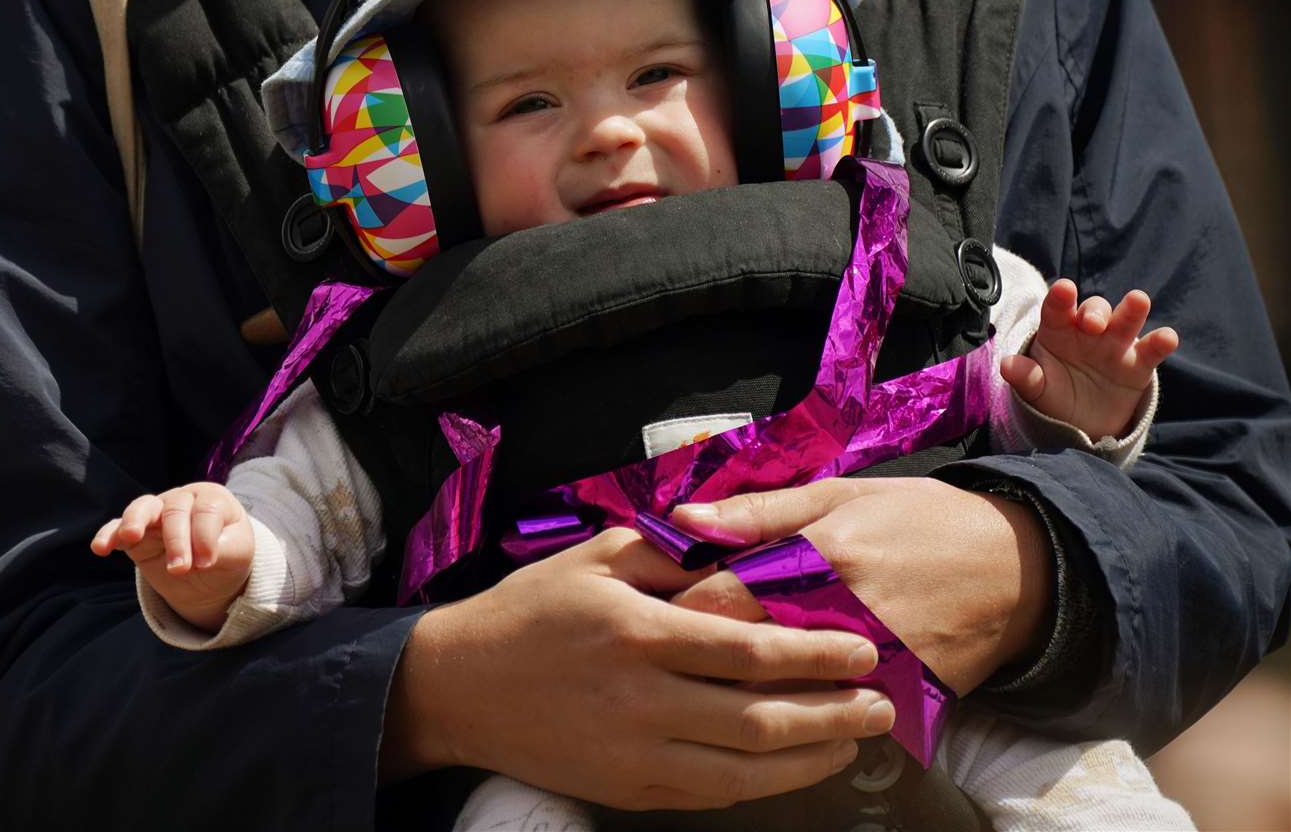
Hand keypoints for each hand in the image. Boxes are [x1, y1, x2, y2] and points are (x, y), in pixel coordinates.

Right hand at [91, 482, 254, 632]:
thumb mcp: (238, 553)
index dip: (205, 536)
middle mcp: (182, 500)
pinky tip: (100, 548)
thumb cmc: (228, 553)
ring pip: (143, 508)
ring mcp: (156, 514)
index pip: (206, 510)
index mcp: (212, 498)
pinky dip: (108, 535)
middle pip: (175, 510)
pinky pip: (116, 529)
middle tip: (180, 570)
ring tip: (130, 536)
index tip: (208, 563)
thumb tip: (202, 557)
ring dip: (136, 521)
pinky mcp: (135, 534)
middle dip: (177, 540)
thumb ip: (225, 550)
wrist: (210, 572)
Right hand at [382, 528, 896, 808]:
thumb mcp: (597, 556)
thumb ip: (672, 553)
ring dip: (810, 758)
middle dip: (832, 713)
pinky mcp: (627, 788)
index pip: (748, 648)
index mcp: (640, 630)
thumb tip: (741, 546)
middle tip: (880, 704)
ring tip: (854, 740)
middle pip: (759, 717)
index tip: (861, 650)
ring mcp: (635, 753)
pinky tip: (794, 767)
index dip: (814, 653)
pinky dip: (762, 784)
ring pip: (744, 770)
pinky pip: (710, 794)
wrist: (459, 685)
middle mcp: (642, 698)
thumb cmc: (533, 610)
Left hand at [668, 478, 1050, 694]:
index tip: (644, 613)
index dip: (670, 609)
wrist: (1016, 568)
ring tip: (698, 686)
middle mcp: (837, 616)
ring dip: (734, 694)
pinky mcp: (897, 699)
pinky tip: (769, 709)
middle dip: (690, 660)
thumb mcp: (839, 495)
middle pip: (736, 656)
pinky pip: (828, 720)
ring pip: (776, 699)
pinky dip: (793, 717)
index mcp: (814, 557)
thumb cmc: (916, 520)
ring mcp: (868, 665)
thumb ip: (757, 513)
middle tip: (658, 658)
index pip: (715, 598)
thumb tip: (682, 518)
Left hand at [1001, 280, 1177, 440]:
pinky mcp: (1138, 364)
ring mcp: (1116, 344)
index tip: (1064, 289)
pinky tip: (1167, 337)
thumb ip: (1025, 376)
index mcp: (1058, 331)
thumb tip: (1005, 365)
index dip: (1061, 299)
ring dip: (1132, 310)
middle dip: (1095, 312)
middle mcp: (1088, 331)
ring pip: (1126, 320)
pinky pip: (1151, 350)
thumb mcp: (1036, 388)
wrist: (1080, 421)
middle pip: (1094, 310)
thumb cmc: (1053, 394)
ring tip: (1138, 301)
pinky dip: (1160, 342)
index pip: (1057, 310)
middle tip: (1092, 323)